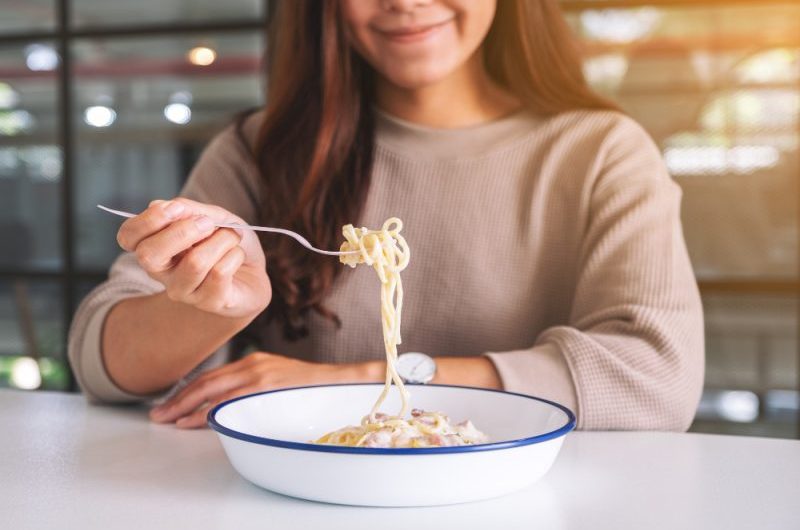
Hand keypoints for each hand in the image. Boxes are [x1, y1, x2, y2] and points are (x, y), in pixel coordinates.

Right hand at [116, 198, 269, 318]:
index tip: (179, 209)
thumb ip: (189, 210)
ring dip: (222, 240)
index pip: (128, 236)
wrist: (254, 270)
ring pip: (195, 262)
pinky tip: (237, 256)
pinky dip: (235, 255)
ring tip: (232, 238)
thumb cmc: (226, 241)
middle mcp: (162, 272)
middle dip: (183, 231)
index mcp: (155, 246)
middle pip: (149, 255)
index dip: (149, 220)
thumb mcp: (211, 216)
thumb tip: (160, 205)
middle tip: (208, 224)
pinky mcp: (209, 302)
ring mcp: (184, 290)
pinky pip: (220, 273)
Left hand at [149, 352, 380, 428]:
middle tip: (159, 415)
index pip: (211, 377)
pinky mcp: (267, 386)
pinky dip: (210, 411)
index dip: (186, 392)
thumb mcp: (277, 383)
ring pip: (214, 390)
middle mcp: (252, 365)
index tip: (169, 406)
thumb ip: (253, 390)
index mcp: (253, 362)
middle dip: (179, 400)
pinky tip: (197, 420)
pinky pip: (232, 400)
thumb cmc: (310, 389)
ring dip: (187, 407)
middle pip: (206, 382)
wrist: (339, 381)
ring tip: (170, 420)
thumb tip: (224, 410)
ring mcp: (259, 375)